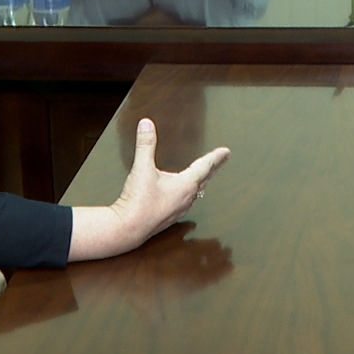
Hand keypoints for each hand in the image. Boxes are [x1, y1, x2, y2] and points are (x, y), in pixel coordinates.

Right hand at [72, 119, 230, 260]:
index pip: (205, 167)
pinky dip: (189, 194)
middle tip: (222, 161)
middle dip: (213, 168)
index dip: (216, 157)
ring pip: (196, 192)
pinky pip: (186, 203)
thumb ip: (145, 144)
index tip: (226, 152)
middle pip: (204, 180)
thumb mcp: (142, 168)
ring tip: (205, 177)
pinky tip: (185, 198)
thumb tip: (146, 124)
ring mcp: (179, 209)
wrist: (127, 228)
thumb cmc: (138, 201)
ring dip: (202, 182)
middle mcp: (187, 198)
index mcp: (185, 185)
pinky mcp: (170, 217)